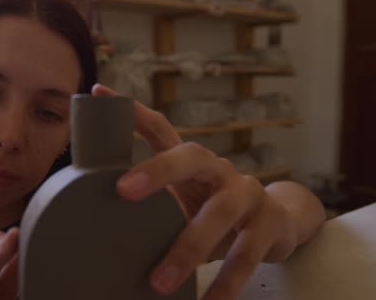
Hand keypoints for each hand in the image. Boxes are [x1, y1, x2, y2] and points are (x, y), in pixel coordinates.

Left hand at [92, 84, 297, 299]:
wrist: (278, 223)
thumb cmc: (213, 212)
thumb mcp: (184, 199)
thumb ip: (154, 201)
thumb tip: (99, 219)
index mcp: (191, 162)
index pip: (160, 128)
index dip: (130, 112)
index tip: (98, 94)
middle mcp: (218, 169)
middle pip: (189, 157)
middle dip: (156, 170)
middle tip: (123, 191)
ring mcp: (247, 193)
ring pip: (219, 213)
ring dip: (188, 248)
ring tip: (160, 283)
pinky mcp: (268, 224)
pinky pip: (247, 254)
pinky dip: (226, 282)